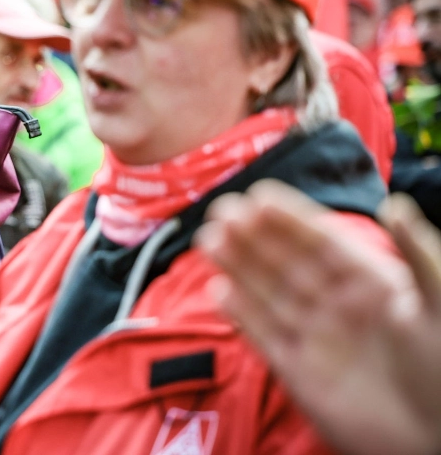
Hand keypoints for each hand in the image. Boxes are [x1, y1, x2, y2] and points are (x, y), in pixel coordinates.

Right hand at [197, 180, 440, 454]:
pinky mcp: (299, 372)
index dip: (290, 219)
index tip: (258, 197)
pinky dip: (240, 314)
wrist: (438, 442)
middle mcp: (339, 306)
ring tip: (209, 239)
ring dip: (238, 266)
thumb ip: (419, 254)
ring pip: (268, 294)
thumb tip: (396, 206)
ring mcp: (317, 338)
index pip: (322, 242)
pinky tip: (218, 290)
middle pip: (287, 263)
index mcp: (372, 284)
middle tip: (221, 211)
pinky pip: (263, 336)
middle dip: (253, 237)